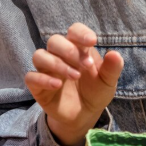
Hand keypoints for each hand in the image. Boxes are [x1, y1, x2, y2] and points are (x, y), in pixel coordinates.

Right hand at [25, 23, 123, 145]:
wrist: (85, 115)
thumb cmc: (95, 92)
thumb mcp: (107, 81)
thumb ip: (112, 68)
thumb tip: (115, 54)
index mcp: (78, 49)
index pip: (74, 31)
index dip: (80, 33)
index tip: (92, 41)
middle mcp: (59, 55)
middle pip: (54, 40)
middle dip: (68, 50)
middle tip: (85, 66)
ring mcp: (47, 70)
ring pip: (40, 55)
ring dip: (57, 63)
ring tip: (74, 76)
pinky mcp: (37, 86)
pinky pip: (31, 77)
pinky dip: (43, 79)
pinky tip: (58, 85)